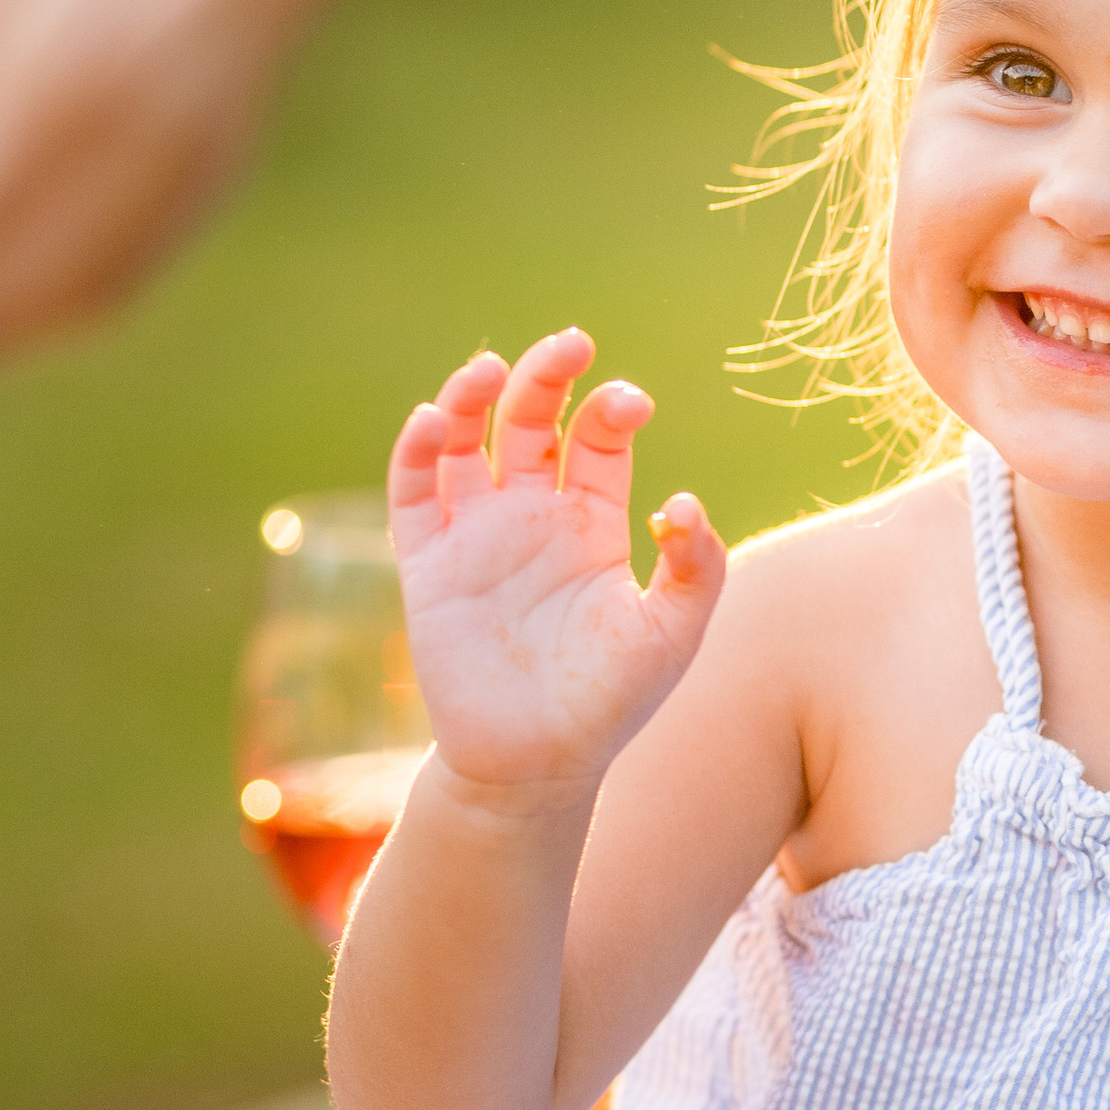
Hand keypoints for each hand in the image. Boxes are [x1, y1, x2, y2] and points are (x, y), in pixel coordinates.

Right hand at [389, 329, 725, 799]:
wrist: (538, 766)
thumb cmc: (612, 702)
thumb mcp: (673, 634)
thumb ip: (697, 568)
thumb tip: (682, 501)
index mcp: (592, 520)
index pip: (598, 438)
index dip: (611, 409)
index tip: (629, 404)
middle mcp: (532, 515)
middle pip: (532, 420)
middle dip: (549, 375)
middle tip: (570, 343)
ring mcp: (476, 535)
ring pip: (463, 441)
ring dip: (470, 396)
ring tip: (493, 368)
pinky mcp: (429, 565)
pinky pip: (412, 494)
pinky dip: (414, 449)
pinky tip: (431, 418)